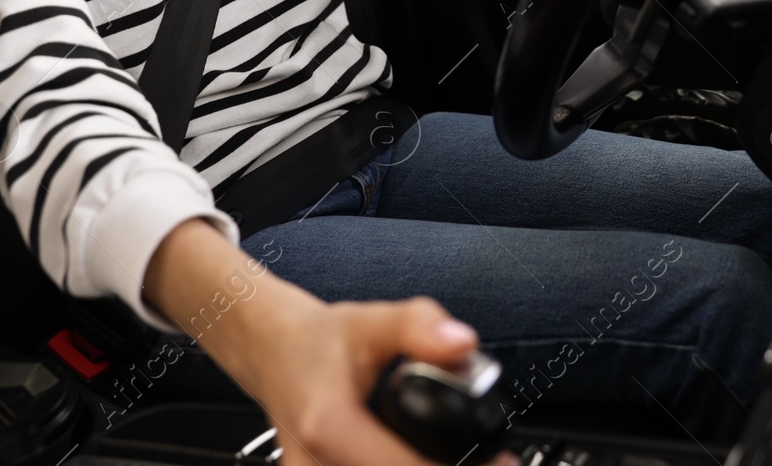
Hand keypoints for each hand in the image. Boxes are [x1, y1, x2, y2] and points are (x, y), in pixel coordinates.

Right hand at [142, 218, 514, 465]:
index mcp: (328, 425)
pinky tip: (422, 458)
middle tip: (487, 461)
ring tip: (456, 457)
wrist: (274, 357)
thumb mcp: (370, 319)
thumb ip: (418, 326)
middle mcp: (314, 465)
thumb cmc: (320, 342)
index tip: (498, 461)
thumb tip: (462, 344)